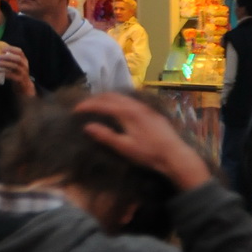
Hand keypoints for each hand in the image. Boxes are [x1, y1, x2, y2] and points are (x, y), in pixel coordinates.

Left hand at [0, 47, 33, 97]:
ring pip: (15, 66)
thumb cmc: (17, 73)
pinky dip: (4, 73)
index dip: (11, 49)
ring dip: (4, 64)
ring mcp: (23, 73)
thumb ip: (11, 59)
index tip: (2, 49)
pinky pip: (12, 76)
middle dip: (7, 56)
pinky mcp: (20, 80)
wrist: (24, 86)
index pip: (20, 51)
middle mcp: (25, 65)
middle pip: (17, 58)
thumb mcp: (17, 65)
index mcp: (24, 60)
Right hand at [76, 93, 210, 189]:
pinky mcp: (151, 111)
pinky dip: (118, 101)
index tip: (75, 110)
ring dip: (106, 98)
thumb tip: (87, 126)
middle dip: (95, 99)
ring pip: (121, 97)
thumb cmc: (149, 153)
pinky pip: (130, 100)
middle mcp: (135, 105)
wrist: (176, 155)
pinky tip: (118, 109)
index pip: (101, 104)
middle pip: (110, 96)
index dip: (86, 106)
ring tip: (97, 105)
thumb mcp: (125, 147)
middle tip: (84, 106)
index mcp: (127, 113)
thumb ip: (105, 136)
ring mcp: (144, 107)